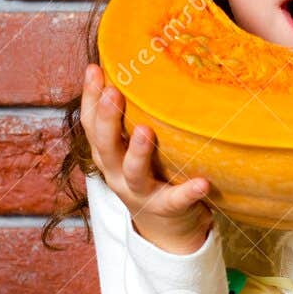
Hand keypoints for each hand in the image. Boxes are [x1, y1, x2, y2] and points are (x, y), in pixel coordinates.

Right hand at [81, 62, 213, 253]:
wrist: (164, 228)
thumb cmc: (151, 173)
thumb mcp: (132, 146)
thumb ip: (132, 116)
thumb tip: (139, 65)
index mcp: (107, 154)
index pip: (90, 123)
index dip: (89, 98)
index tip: (94, 69)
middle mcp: (116, 173)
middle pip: (105, 145)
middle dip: (107, 119)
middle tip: (113, 92)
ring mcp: (140, 192)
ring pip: (133, 172)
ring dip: (137, 152)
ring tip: (146, 131)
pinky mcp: (166, 209)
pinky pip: (176, 200)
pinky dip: (188, 192)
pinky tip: (203, 182)